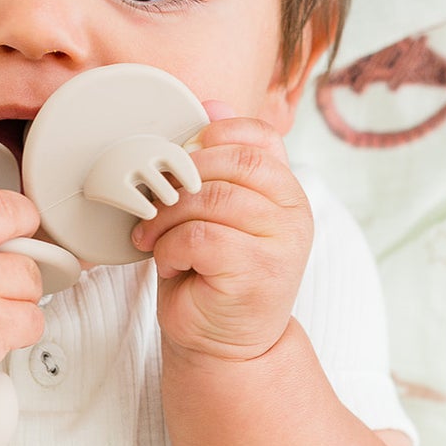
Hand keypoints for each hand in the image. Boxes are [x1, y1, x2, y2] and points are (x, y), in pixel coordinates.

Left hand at [131, 112, 310, 361]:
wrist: (224, 345)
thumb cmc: (211, 275)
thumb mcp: (212, 211)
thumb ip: (216, 161)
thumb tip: (212, 100)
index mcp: (284, 189)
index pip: (260, 137)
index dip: (216, 134)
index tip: (181, 155)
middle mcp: (293, 212)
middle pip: (233, 163)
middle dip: (180, 178)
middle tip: (152, 204)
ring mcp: (283, 243)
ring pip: (211, 199)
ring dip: (168, 219)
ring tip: (155, 240)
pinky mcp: (260, 272)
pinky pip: (201, 237)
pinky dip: (171, 248)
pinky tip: (169, 263)